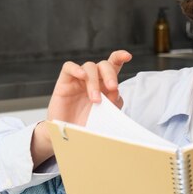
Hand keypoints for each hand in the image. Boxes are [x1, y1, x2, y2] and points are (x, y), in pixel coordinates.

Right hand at [31, 50, 131, 167]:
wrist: (69, 137)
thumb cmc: (88, 125)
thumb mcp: (106, 116)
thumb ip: (114, 103)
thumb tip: (116, 93)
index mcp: (106, 84)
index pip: (114, 65)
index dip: (120, 57)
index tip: (128, 57)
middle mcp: (94, 79)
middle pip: (104, 65)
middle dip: (110, 74)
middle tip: (112, 87)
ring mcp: (79, 80)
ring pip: (89, 67)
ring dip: (94, 82)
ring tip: (95, 100)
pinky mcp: (64, 82)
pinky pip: (69, 67)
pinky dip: (76, 69)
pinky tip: (82, 76)